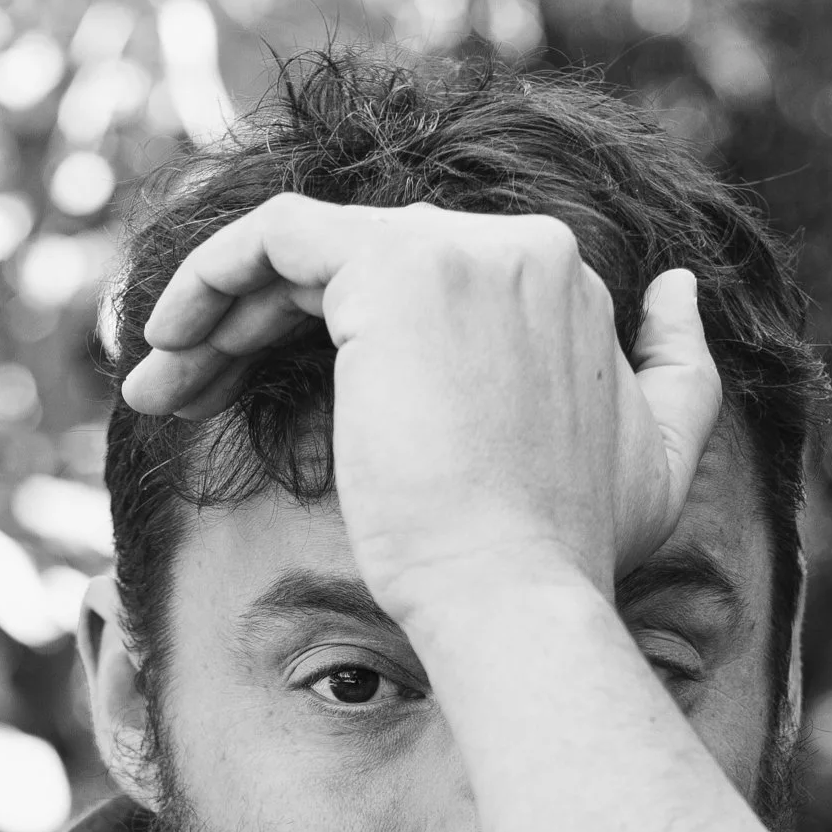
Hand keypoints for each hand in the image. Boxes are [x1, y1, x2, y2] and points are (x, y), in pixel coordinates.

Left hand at [118, 197, 724, 628]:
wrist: (518, 594)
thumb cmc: (571, 557)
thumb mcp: (657, 463)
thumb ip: (677, 371)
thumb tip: (675, 290)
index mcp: (562, 281)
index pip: (415, 280)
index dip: (325, 330)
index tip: (262, 395)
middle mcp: (516, 246)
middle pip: (350, 262)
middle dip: (257, 319)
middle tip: (184, 388)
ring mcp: (455, 251)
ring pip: (301, 251)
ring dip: (216, 308)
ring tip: (153, 383)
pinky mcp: (391, 273)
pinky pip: (273, 237)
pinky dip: (212, 273)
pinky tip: (164, 342)